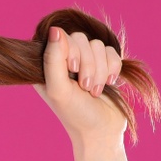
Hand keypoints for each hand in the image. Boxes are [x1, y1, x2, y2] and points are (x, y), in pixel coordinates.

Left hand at [34, 26, 127, 144]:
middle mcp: (64, 61)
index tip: (72, 70)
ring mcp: (86, 62)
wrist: (102, 132)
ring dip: (100, 70)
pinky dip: (113, 68)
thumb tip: (55, 29)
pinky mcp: (104, 65)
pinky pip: (112, 51)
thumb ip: (53, 60)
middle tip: (85, 86)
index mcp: (47, 65)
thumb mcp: (58, 89)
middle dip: (88, 64)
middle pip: (81, 38)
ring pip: (98, 45)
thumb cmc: (75, 114)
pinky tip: (109, 84)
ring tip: (95, 90)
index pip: (60, 36)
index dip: (71, 50)